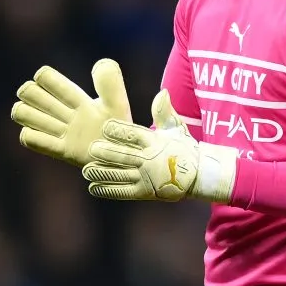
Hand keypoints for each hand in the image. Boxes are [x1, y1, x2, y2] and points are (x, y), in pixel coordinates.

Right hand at [11, 58, 131, 167]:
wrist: (125, 158)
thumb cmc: (121, 129)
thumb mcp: (118, 102)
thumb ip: (110, 81)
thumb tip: (97, 65)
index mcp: (77, 99)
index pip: (46, 78)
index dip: (45, 78)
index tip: (64, 91)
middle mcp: (65, 114)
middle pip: (29, 93)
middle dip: (33, 95)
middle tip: (53, 108)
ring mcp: (61, 133)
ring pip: (23, 113)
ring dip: (30, 115)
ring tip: (50, 123)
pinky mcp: (62, 152)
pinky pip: (31, 140)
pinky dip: (31, 136)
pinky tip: (49, 139)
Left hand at [82, 89, 236, 202]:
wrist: (199, 175)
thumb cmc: (182, 147)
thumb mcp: (176, 127)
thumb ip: (164, 112)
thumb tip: (162, 92)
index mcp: (155, 142)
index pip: (136, 135)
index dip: (120, 131)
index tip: (105, 126)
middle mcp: (150, 160)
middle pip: (126, 155)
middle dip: (108, 153)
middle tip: (92, 148)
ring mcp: (147, 178)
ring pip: (122, 175)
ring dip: (104, 173)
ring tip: (86, 170)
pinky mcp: (144, 192)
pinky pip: (124, 192)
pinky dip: (108, 190)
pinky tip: (93, 186)